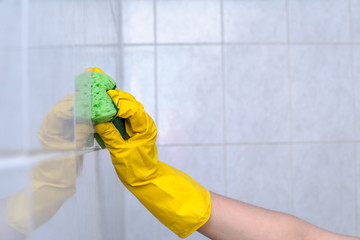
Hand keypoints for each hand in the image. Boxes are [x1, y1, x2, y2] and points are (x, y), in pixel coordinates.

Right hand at [95, 89, 210, 237]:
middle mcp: (144, 123)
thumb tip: (97, 120)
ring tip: (99, 100)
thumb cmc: (136, 169)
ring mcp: (139, 125)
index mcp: (145, 128)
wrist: (145, 180)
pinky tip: (103, 111)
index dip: (118, 102)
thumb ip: (109, 135)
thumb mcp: (120, 152)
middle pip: (130, 103)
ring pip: (127, 107)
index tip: (104, 100)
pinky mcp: (133, 129)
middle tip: (98, 94)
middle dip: (115, 98)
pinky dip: (113, 112)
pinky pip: (123, 116)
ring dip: (114, 103)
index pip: (132, 108)